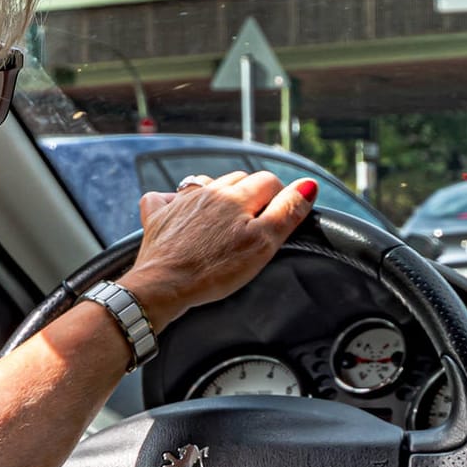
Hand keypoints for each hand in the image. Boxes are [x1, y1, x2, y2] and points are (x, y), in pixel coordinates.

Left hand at [116, 171, 317, 330]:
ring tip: (225, 221)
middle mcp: (208, 191)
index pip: (269, 181)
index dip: (281, 197)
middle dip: (253, 195)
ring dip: (220, 195)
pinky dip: (174, 201)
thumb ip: (287, 212)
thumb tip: (308, 185)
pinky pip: (165, 197)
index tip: (281, 219)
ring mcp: (180, 202)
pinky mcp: (158, 217)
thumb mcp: (263, 244)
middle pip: (240, 180)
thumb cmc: (215, 270)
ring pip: (207, 185)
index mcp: (237, 196)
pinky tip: (181, 213)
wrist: (163, 286)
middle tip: (256, 225)